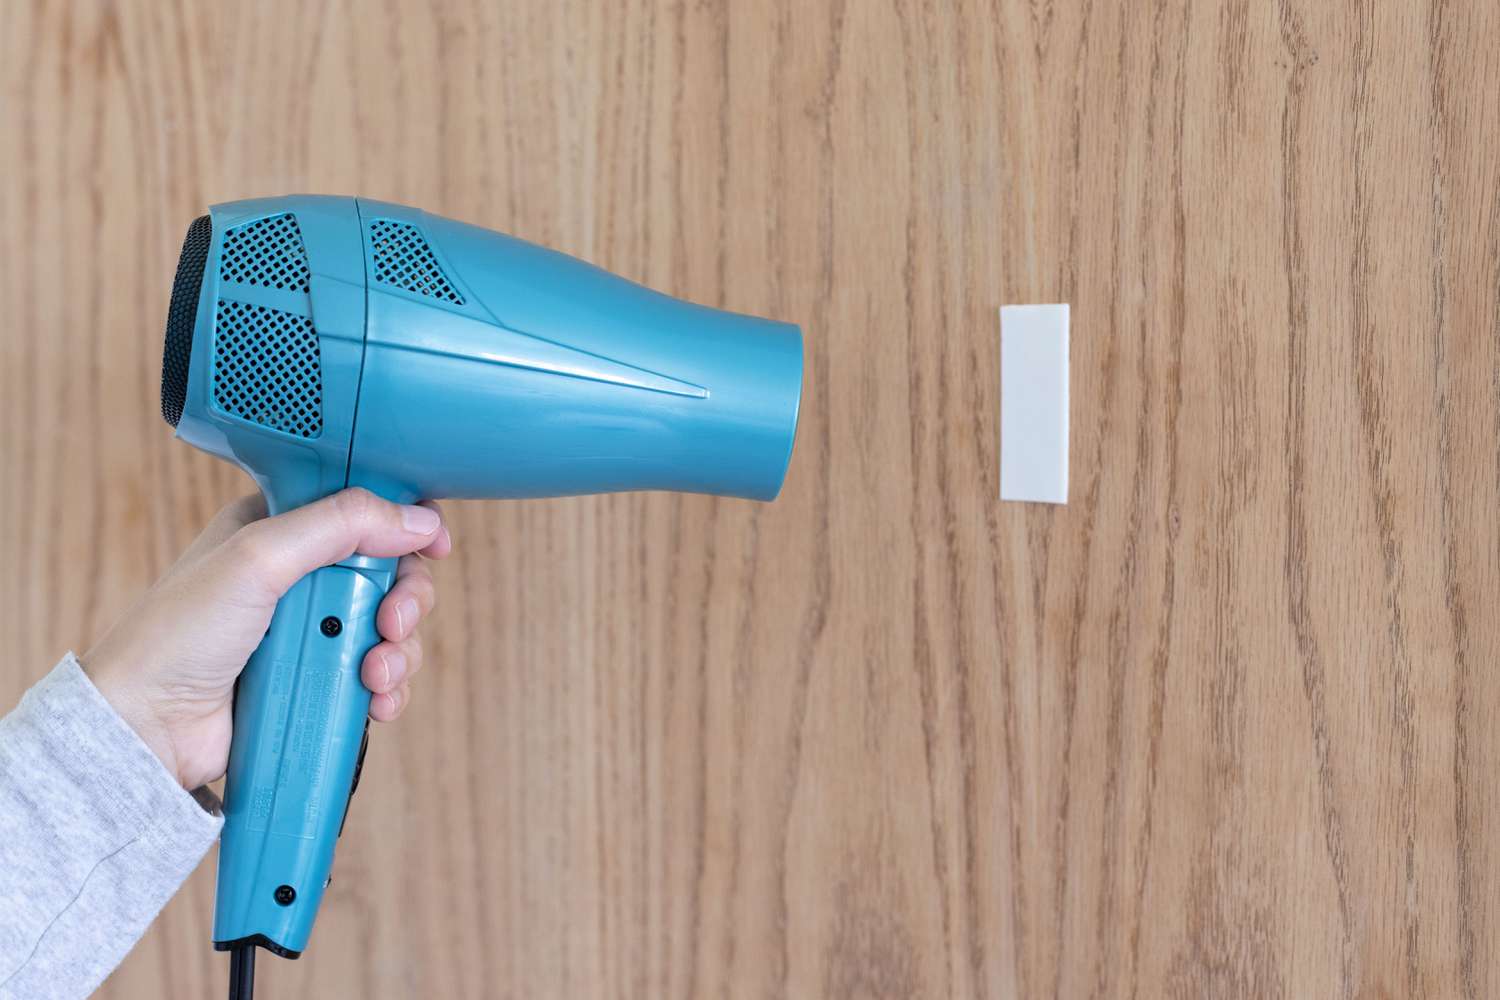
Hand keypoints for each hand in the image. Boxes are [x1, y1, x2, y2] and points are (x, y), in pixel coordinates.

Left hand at [81, 488, 452, 789]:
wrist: (147, 727)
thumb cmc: (176, 635)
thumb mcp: (259, 556)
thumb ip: (341, 525)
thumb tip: (417, 518)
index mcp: (280, 530)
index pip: (363, 511)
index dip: (404, 525)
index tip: (433, 544)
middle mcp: (299, 578)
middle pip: (391, 573)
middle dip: (406, 599)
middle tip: (392, 620)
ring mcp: (310, 632)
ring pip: (392, 630)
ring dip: (398, 651)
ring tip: (373, 671)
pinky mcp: (317, 681)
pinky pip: (379, 678)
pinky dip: (387, 689)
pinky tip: (374, 698)